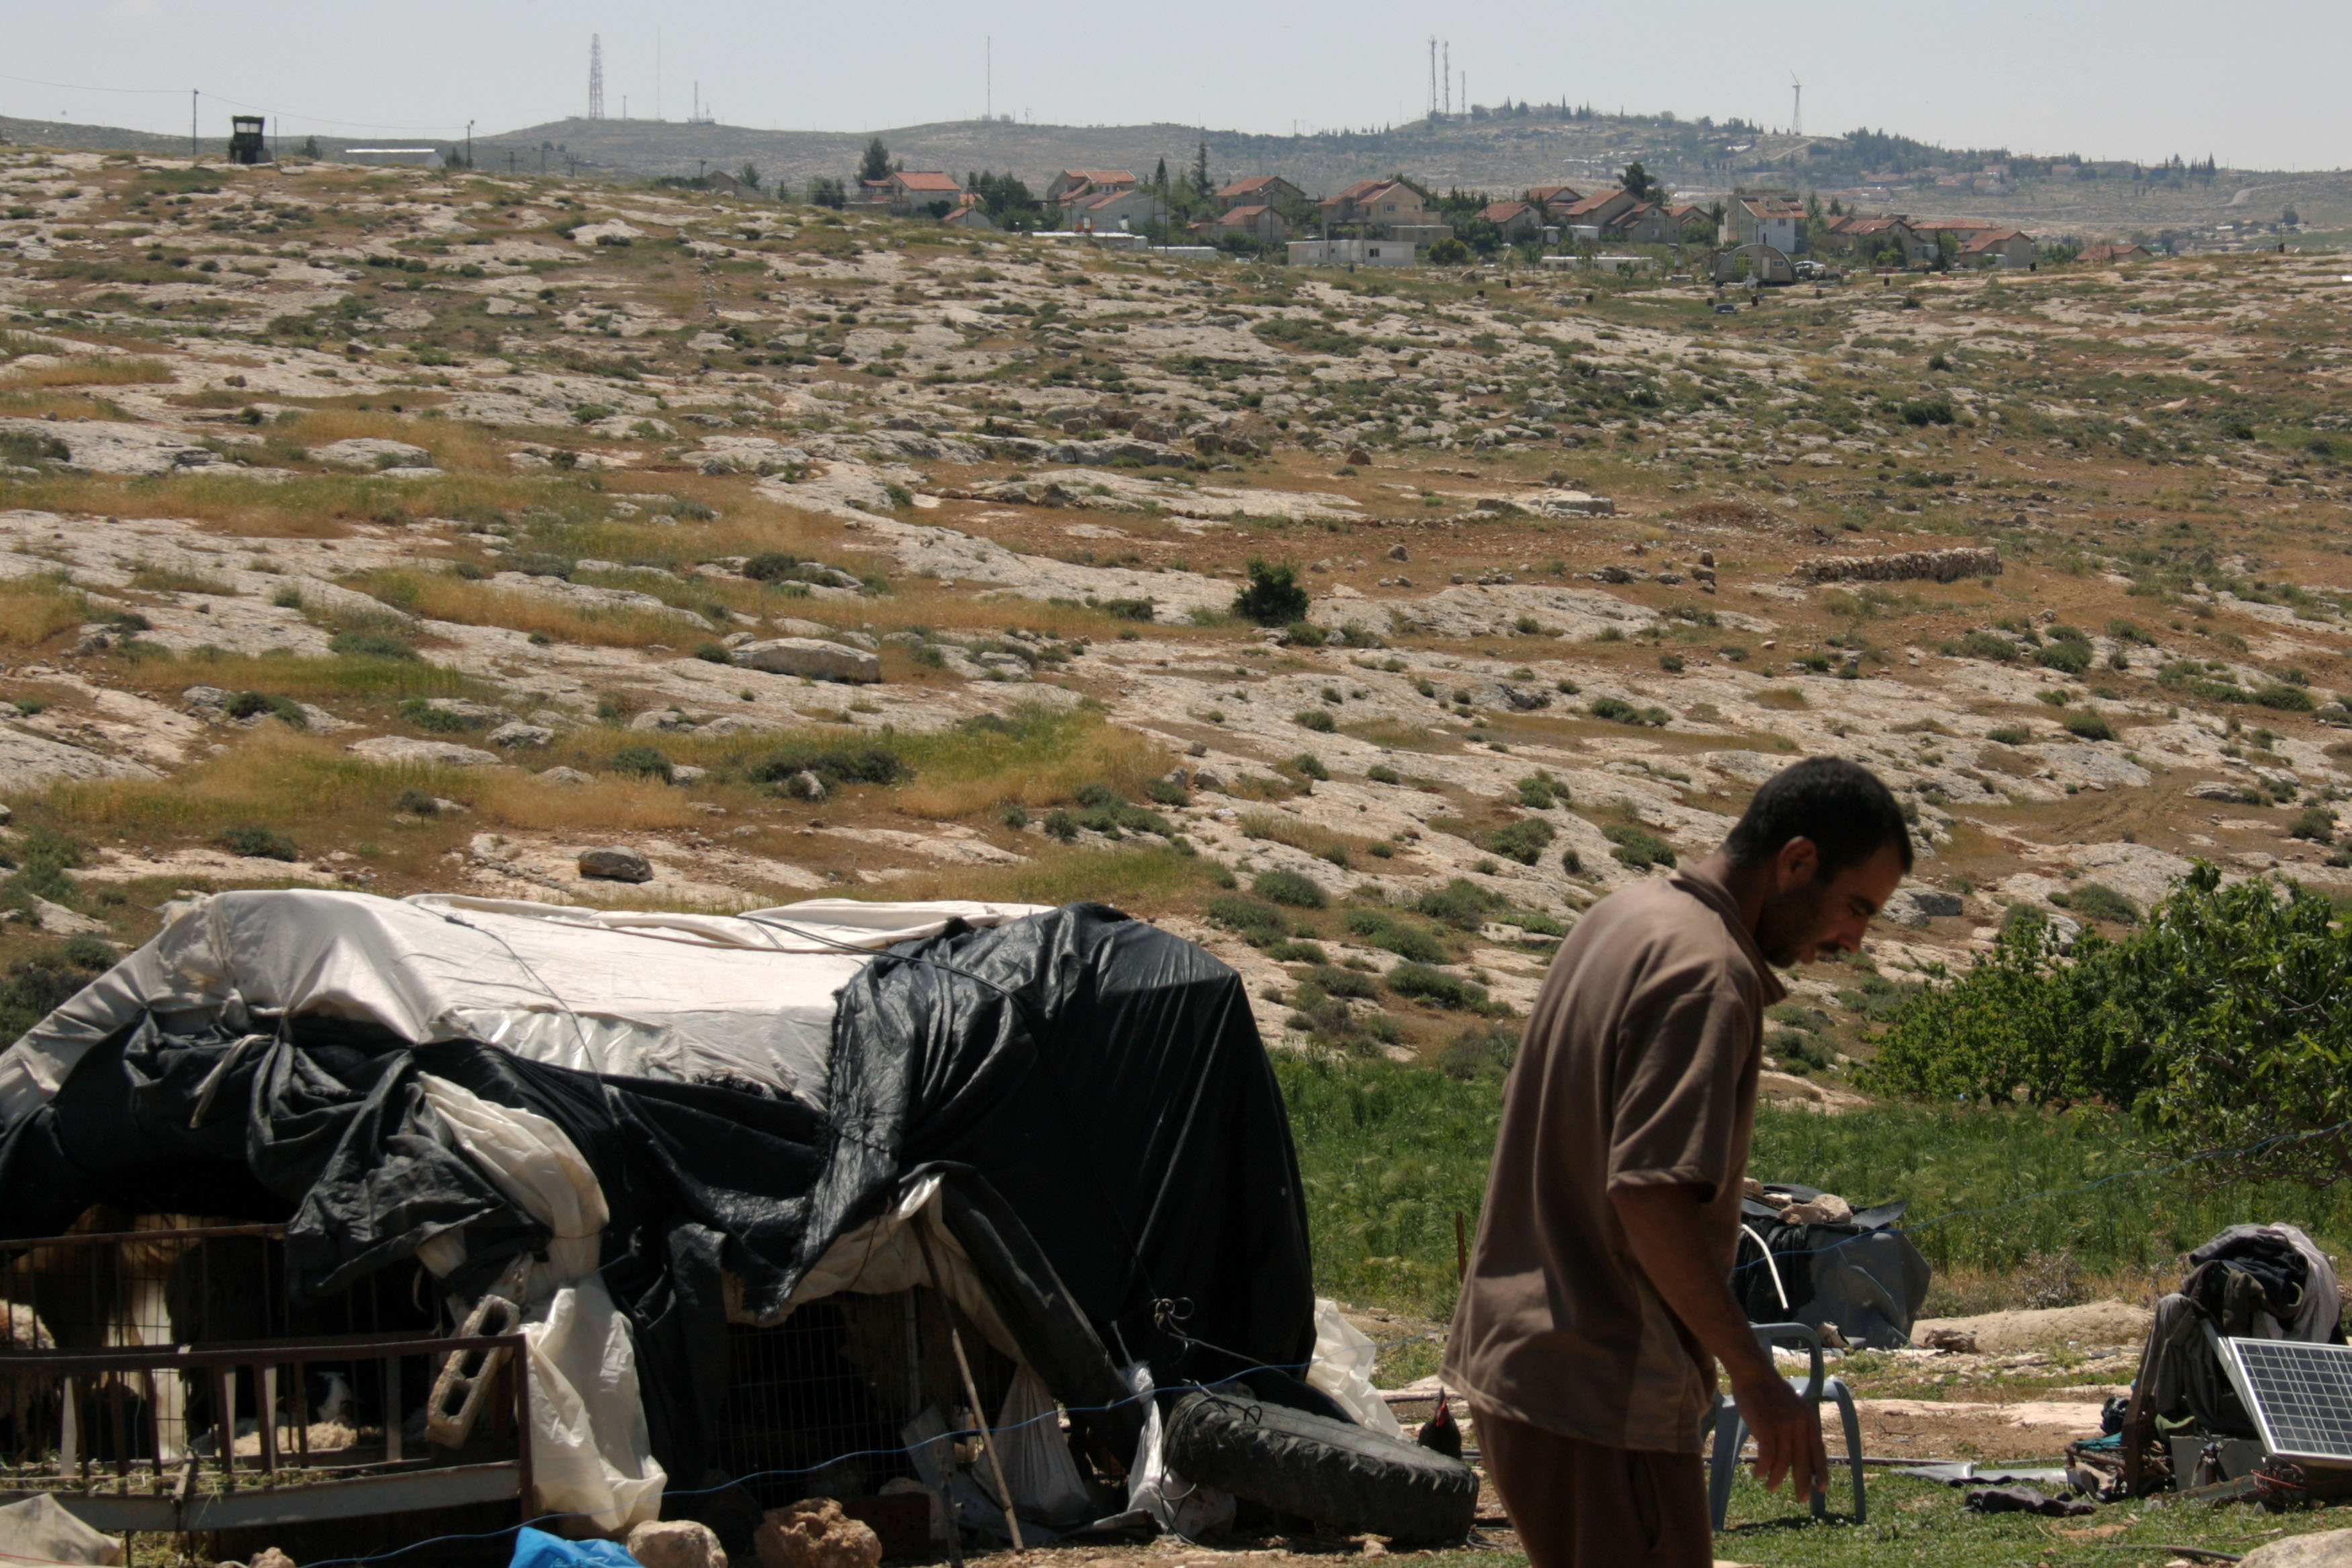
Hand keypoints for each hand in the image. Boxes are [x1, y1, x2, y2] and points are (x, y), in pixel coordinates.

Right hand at [1729, 1368, 1827, 1500]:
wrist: (1753, 1373)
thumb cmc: (1768, 1391)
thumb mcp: (1790, 1407)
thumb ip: (1796, 1427)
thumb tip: (1796, 1452)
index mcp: (1808, 1419)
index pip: (1818, 1451)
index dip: (1821, 1471)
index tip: (1821, 1488)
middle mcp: (1799, 1423)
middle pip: (1803, 1461)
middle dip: (1803, 1482)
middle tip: (1802, 1498)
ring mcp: (1783, 1425)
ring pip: (1784, 1462)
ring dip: (1777, 1479)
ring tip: (1771, 1487)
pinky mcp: (1767, 1427)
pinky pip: (1767, 1456)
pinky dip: (1763, 1469)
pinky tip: (1758, 1474)